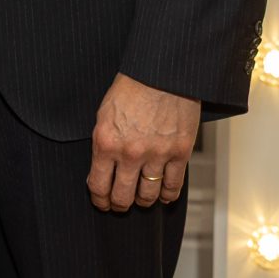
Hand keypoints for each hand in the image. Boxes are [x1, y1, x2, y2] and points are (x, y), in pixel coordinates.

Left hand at [87, 72, 199, 211]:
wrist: (162, 72)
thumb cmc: (131, 89)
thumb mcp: (104, 115)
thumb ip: (103, 144)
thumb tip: (102, 169)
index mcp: (106, 142)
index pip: (98, 185)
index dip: (99, 200)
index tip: (101, 203)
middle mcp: (130, 153)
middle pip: (122, 196)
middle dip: (119, 205)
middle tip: (119, 205)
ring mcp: (157, 154)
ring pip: (148, 195)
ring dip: (143, 201)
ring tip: (140, 199)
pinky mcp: (180, 152)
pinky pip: (174, 186)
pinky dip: (168, 195)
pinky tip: (163, 195)